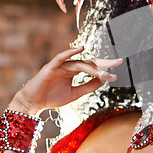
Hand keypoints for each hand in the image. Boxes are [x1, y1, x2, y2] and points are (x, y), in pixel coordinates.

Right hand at [8, 46, 122, 115]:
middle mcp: (69, 66)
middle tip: (119, 62)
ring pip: (80, 64)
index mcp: (74, 71)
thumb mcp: (75, 94)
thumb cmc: (52, 98)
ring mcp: (60, 66)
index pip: (93, 66)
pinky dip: (70, 52)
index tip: (119, 68)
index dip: (105, 67)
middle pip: (89, 62)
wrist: (33, 103)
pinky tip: (80, 48)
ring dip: (93, 68)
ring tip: (104, 74)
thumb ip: (88, 86)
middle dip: (104, 62)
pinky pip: (61, 58)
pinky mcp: (50, 68)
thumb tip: (103, 80)